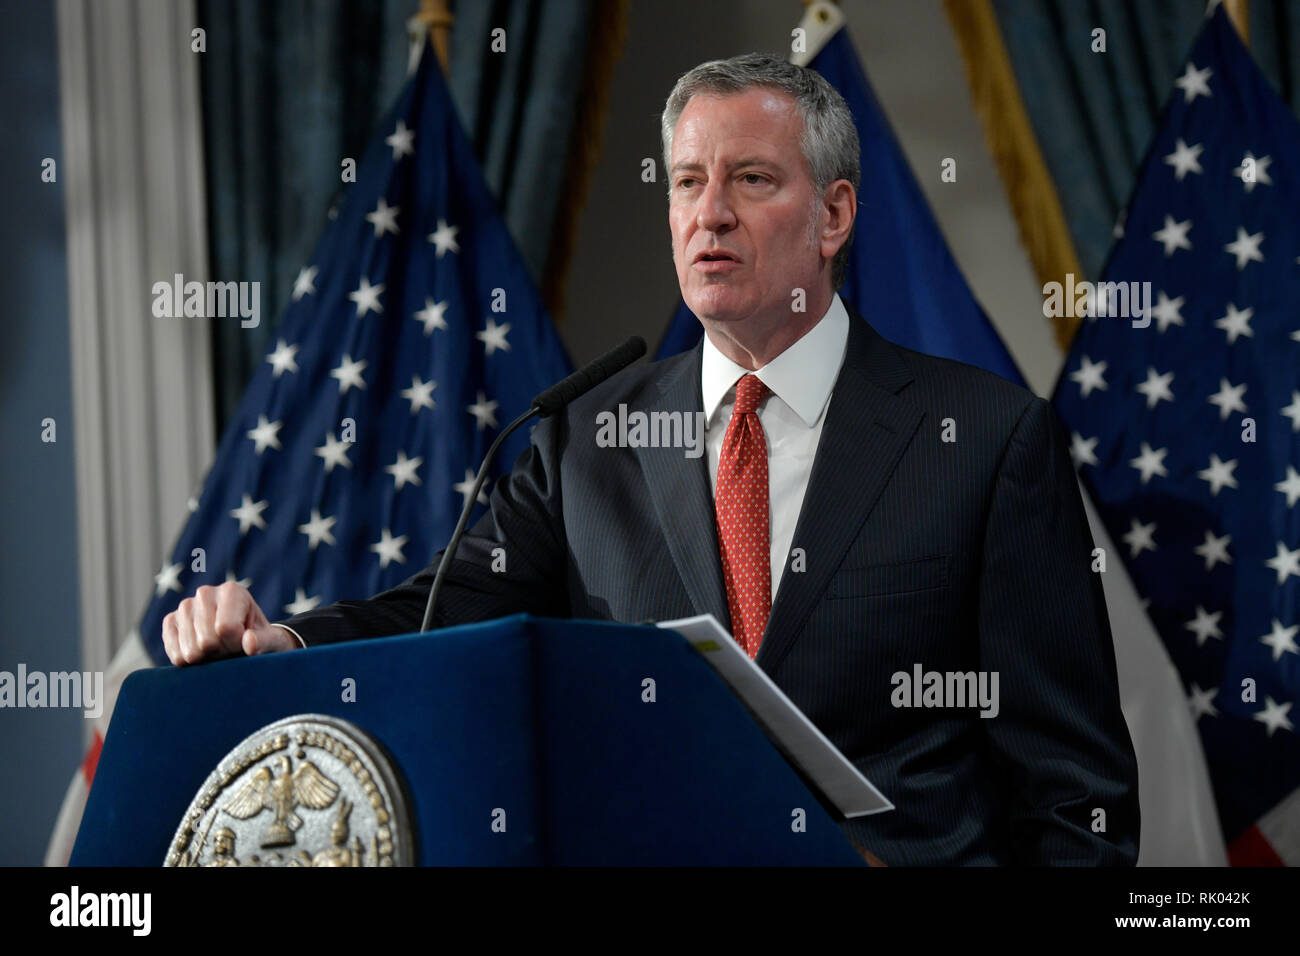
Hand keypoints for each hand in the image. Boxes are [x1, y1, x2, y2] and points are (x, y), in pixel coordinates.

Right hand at [162, 582, 298, 665]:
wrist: (242, 640)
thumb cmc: (259, 638)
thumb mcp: (271, 641)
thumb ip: (264, 642)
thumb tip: (249, 642)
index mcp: (232, 591)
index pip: (225, 629)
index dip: (235, 644)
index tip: (243, 641)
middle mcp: (205, 593)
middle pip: (206, 641)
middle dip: (221, 652)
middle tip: (230, 646)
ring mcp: (185, 606)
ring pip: (191, 650)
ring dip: (206, 658)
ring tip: (218, 647)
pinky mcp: (170, 622)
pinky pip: (174, 652)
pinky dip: (189, 661)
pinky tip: (201, 653)